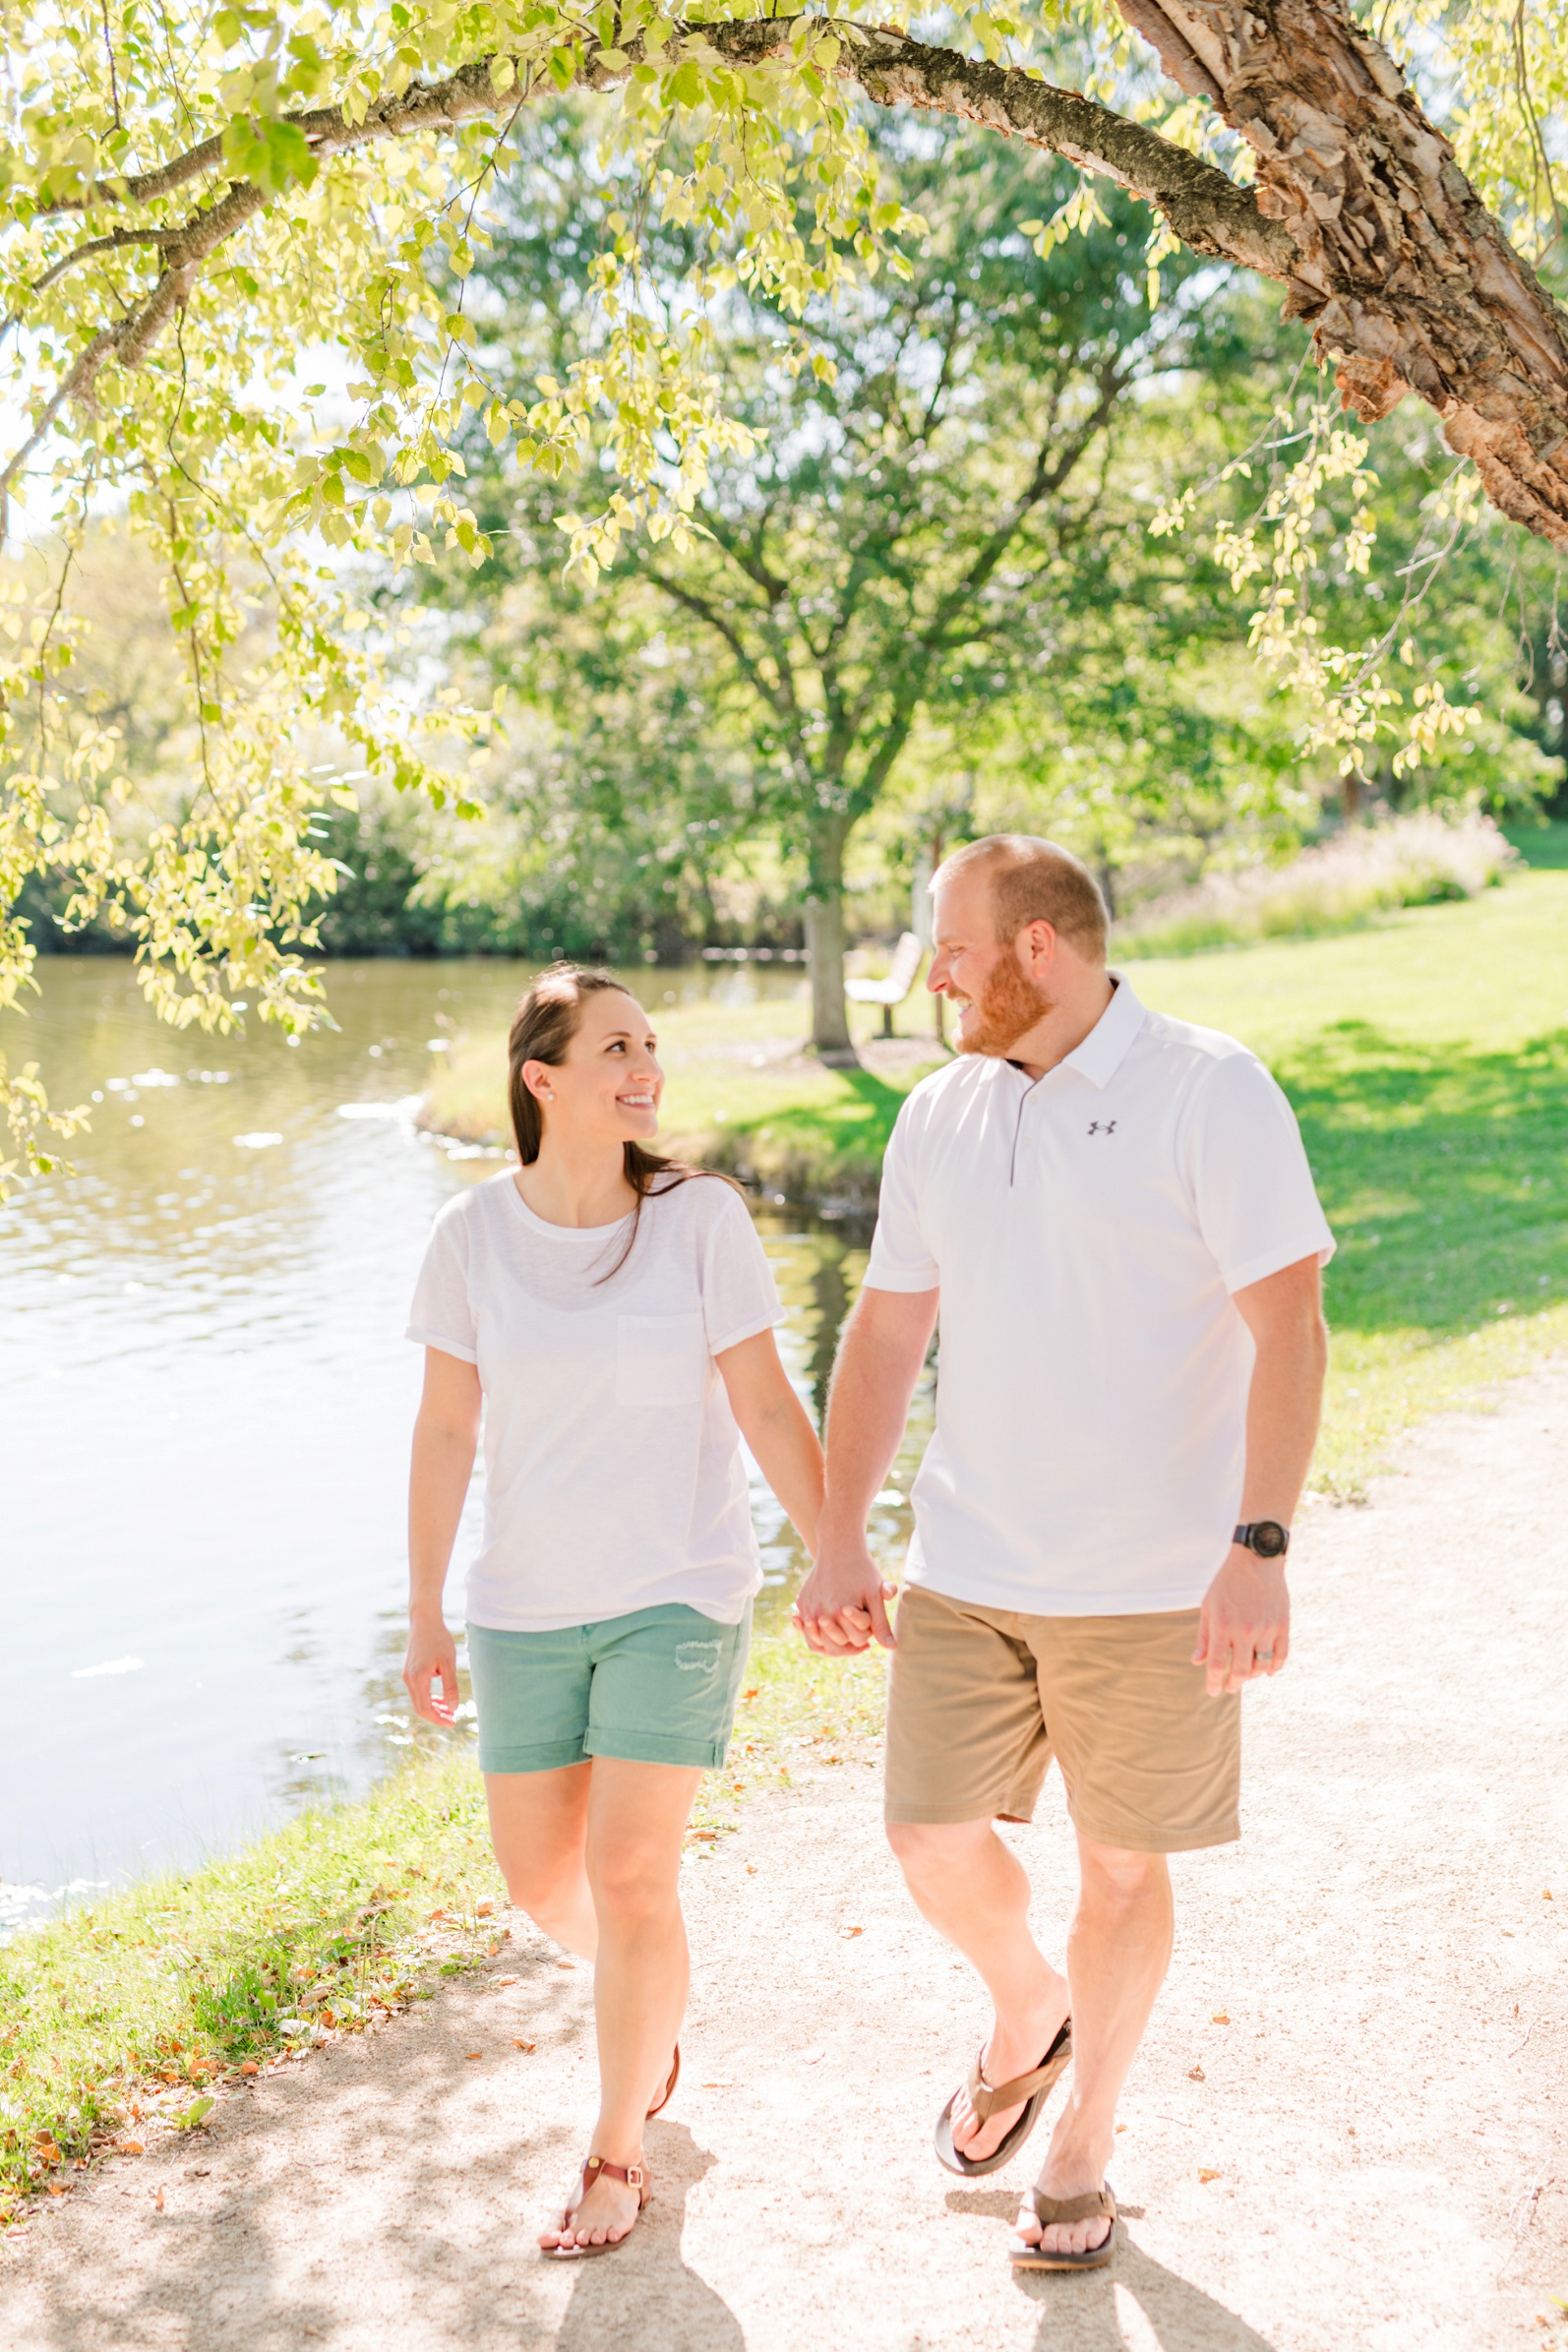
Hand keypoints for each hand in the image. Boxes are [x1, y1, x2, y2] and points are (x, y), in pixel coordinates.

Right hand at [403, 1610, 459, 1725]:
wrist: (424, 1621)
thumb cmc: (439, 1639)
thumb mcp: (449, 1663)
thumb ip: (450, 1686)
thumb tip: (453, 1707)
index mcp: (418, 1679)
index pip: (426, 1708)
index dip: (438, 1719)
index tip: (452, 1723)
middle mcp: (409, 1679)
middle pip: (420, 1708)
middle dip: (436, 1716)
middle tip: (452, 1719)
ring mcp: (407, 1675)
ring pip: (418, 1700)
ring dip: (433, 1707)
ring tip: (449, 1710)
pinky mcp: (409, 1671)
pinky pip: (418, 1691)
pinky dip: (429, 1697)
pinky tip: (441, 1698)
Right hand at [793, 1527, 897, 1654]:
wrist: (839, 1547)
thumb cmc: (861, 1570)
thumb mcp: (874, 1594)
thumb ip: (881, 1623)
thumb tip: (892, 1648)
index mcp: (840, 1611)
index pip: (856, 1640)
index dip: (865, 1641)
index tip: (868, 1638)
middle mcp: (820, 1612)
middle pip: (834, 1646)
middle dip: (848, 1646)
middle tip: (858, 1643)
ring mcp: (807, 1608)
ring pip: (816, 1643)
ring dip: (830, 1644)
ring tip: (844, 1638)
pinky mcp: (801, 1603)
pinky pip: (805, 1629)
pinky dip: (815, 1635)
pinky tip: (828, 1631)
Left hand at [1194, 1547, 1288, 1695]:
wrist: (1256, 1560)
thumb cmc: (1227, 1583)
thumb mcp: (1209, 1607)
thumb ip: (1204, 1636)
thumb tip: (1197, 1662)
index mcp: (1223, 1626)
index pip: (1218, 1665)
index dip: (1214, 1683)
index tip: (1212, 1692)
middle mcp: (1245, 1630)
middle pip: (1242, 1671)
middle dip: (1234, 1684)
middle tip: (1230, 1687)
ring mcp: (1266, 1628)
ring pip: (1262, 1666)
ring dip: (1254, 1676)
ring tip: (1247, 1675)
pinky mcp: (1283, 1625)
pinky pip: (1281, 1655)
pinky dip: (1275, 1667)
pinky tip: (1268, 1671)